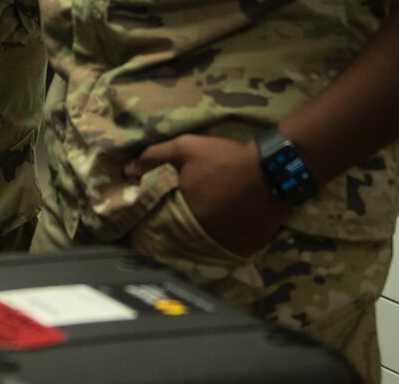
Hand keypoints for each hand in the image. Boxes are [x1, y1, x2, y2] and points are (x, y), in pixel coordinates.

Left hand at [127, 133, 285, 257]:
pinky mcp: (248, 248)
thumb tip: (126, 170)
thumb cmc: (225, 159)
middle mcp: (204, 237)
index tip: (154, 220)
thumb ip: (154, 157)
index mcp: (185, 216)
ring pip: (206, 247)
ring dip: (201, 240)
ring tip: (201, 228)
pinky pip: (229, 250)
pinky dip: (224, 242)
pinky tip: (225, 230)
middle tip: (179, 225)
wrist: (272, 170)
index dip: (157, 225)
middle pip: (184, 241)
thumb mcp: (186, 148)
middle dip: (179, 233)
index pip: (163, 229)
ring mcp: (227, 245)